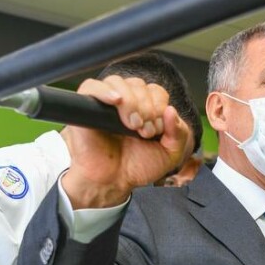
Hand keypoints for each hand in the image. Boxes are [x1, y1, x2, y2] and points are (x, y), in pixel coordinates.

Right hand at [59, 75, 192, 207]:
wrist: (113, 182)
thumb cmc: (137, 167)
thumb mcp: (169, 154)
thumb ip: (179, 133)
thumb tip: (172, 110)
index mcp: (146, 108)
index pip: (156, 91)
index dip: (159, 107)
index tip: (156, 130)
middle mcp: (126, 102)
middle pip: (138, 85)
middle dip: (147, 108)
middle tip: (144, 132)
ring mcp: (105, 103)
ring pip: (118, 82)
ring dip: (131, 102)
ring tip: (132, 126)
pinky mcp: (85, 107)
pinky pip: (91, 86)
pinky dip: (104, 90)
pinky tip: (115, 101)